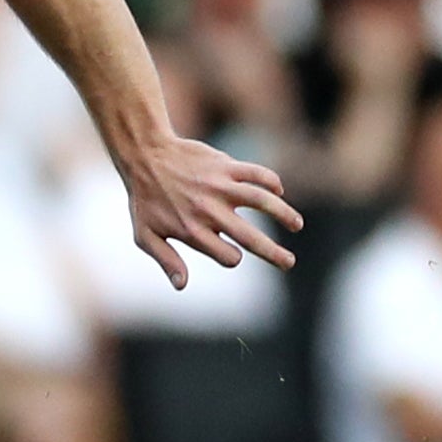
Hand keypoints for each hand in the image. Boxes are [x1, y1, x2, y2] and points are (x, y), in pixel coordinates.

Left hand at [124, 135, 301, 287]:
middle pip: (250, 238)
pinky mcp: (226, 166)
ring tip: (297, 225)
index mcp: (192, 232)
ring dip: (284, 214)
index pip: (228, 256)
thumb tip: (182, 286)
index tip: (233, 255)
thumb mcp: (145, 235)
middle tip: (289, 263)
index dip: (233, 259)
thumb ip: (166, 260)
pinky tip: (278, 190)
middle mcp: (210, 212)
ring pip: (262, 201)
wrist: (144, 155)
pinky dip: (272, 181)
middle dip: (273, 254)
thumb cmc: (144, 200)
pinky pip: (257, 173)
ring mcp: (220, 187)